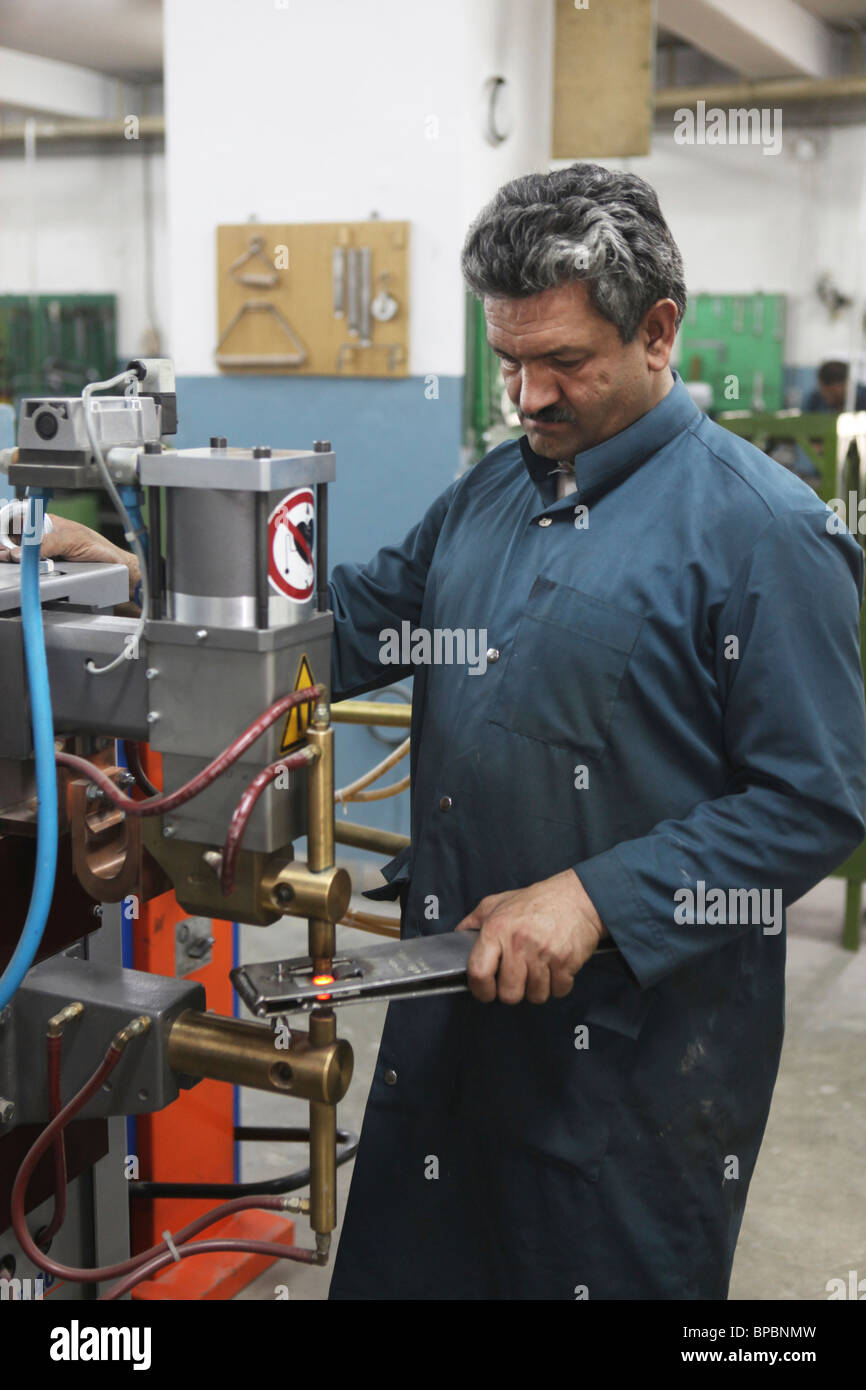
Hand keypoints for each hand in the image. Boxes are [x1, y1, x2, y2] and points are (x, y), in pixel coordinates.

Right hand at [0, 513, 139, 600]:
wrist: (118, 574)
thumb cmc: (102, 551)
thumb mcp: (73, 540)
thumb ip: (49, 542)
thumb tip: (24, 550)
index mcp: (50, 524)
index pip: (21, 518)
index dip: (8, 524)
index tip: (4, 537)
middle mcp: (45, 539)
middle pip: (15, 538)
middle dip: (6, 543)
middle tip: (3, 551)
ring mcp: (46, 555)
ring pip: (20, 554)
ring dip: (10, 555)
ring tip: (5, 557)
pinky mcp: (48, 572)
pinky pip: (30, 569)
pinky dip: (21, 568)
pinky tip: (16, 566)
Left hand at [456, 869, 607, 1004]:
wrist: (578, 897)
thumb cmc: (537, 901)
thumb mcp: (497, 903)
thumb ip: (473, 921)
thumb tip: (456, 939)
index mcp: (496, 929)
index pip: (478, 973)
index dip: (480, 990)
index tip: (486, 991)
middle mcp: (518, 943)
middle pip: (509, 994)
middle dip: (513, 992)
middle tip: (517, 978)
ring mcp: (543, 953)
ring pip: (535, 996)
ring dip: (537, 989)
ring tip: (538, 970)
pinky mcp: (566, 962)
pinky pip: (558, 991)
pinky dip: (558, 985)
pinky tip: (555, 968)